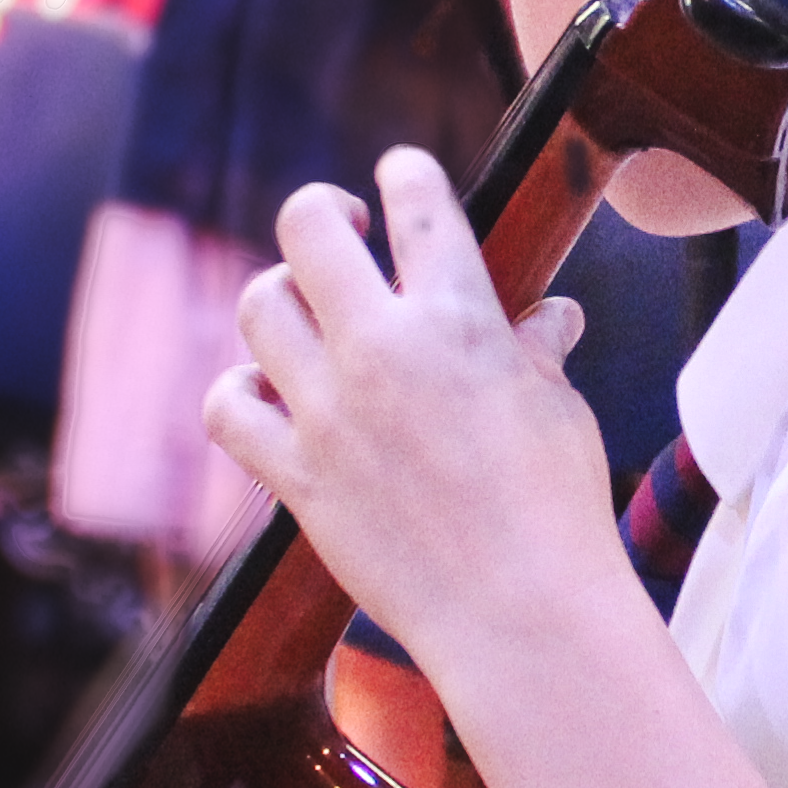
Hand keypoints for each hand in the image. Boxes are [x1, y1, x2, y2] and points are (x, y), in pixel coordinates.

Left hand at [203, 150, 614, 686]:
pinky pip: (227, 407)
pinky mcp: (295, 475)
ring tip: (306, 312)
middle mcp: (382, 350)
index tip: (399, 178)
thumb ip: (537, 352)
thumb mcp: (559, 410)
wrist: (522, 614)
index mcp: (459, 319)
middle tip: (341, 227)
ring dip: (280, 297)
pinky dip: (239, 389)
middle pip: (308, 228)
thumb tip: (552, 319)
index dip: (404, 173)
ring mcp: (329, 412)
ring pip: (260, 306)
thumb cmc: (558, 510)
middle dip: (322, 211)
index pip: (418, 199)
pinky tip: (267, 392)